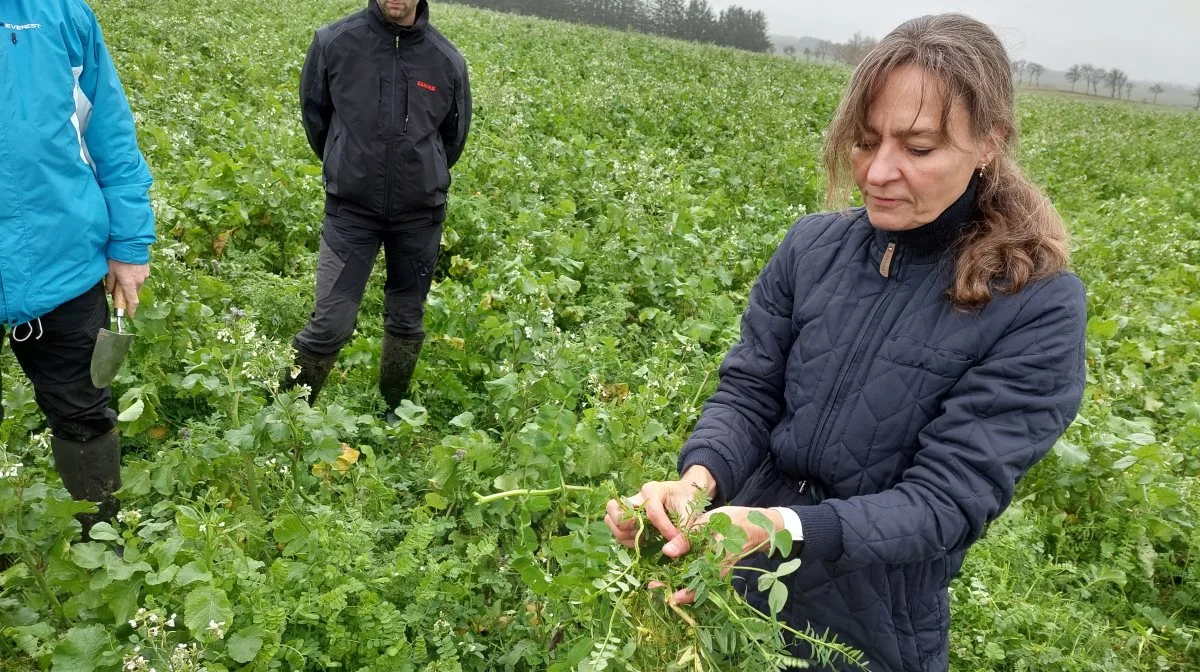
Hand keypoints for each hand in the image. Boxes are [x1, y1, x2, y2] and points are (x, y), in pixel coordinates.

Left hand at [105, 260, 149, 316]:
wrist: (130, 244)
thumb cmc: (118, 257)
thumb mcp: (110, 270)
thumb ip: (109, 283)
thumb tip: (109, 291)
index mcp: (129, 283)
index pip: (133, 301)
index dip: (131, 309)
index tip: (130, 315)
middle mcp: (139, 281)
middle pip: (134, 293)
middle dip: (128, 295)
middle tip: (120, 292)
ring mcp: (144, 275)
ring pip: (138, 285)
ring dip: (132, 286)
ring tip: (124, 277)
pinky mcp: (146, 270)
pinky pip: (141, 278)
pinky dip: (135, 278)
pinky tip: (129, 271)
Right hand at [604, 465, 716, 556]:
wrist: (686, 495)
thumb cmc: (688, 502)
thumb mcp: (691, 517)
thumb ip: (684, 536)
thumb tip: (669, 553)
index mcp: (652, 490)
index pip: (652, 512)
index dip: (664, 529)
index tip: (674, 538)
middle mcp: (636, 497)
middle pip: (613, 508)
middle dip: (626, 525)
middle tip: (643, 533)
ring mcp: (630, 507)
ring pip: (610, 519)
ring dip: (623, 534)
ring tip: (643, 538)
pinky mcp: (629, 518)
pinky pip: (617, 530)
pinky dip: (626, 539)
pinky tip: (642, 541)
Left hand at [655, 505, 783, 605]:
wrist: (757, 524)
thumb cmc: (733, 522)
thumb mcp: (706, 525)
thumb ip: (686, 539)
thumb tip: (666, 552)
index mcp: (711, 567)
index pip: (690, 590)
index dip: (672, 593)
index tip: (654, 588)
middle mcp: (714, 574)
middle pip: (689, 589)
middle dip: (670, 588)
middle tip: (650, 584)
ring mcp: (716, 572)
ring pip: (694, 583)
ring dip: (677, 581)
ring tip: (658, 577)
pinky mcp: (717, 566)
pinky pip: (700, 575)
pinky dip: (687, 574)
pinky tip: (675, 566)